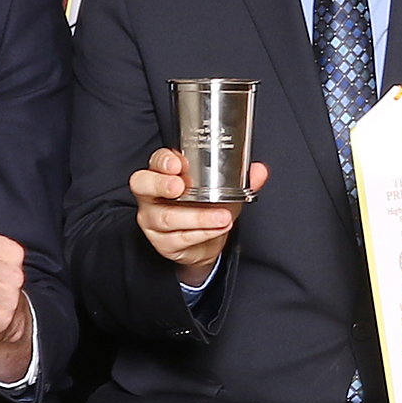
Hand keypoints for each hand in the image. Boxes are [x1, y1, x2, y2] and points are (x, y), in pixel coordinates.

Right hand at [131, 149, 265, 278]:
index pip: (156, 161)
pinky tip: (217, 229)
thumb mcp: (226, 189)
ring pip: (166, 217)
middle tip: (180, 186)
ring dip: (196, 217)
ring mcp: (152, 219)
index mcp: (163, 173)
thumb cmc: (207, 206)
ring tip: (221, 216)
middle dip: (160, 184)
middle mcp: (151, 194)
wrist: (205, 242)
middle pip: (142, 184)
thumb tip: (259, 171)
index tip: (179, 163)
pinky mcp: (161, 241)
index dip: (164, 161)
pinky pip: (179, 238)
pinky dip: (201, 233)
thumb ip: (242, 178)